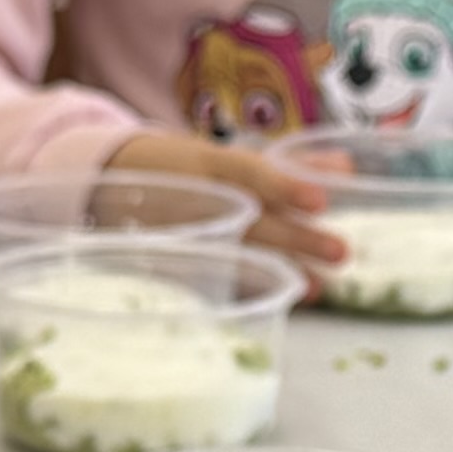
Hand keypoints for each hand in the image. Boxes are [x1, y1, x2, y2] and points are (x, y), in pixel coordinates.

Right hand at [103, 126, 348, 277]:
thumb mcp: (226, 157)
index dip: (285, 185)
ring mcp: (184, 233)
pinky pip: (215, 276)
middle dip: (297, 239)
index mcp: (207, 164)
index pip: (249, 172)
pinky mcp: (174, 260)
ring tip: (319, 286)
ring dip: (281, 270)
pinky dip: (250, 286)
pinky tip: (280, 293)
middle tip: (341, 252)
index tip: (321, 201)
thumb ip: (288, 166)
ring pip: (236, 253)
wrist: (105, 182)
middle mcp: (196, 199)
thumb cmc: (182, 166)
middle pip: (251, 220)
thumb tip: (347, 166)